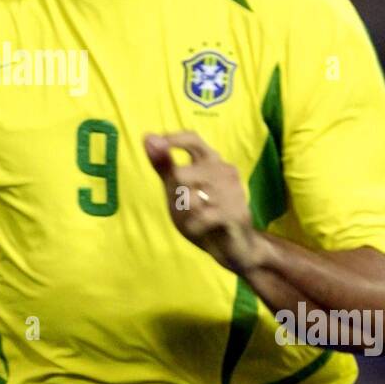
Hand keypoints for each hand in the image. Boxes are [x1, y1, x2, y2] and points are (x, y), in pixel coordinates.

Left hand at [144, 130, 261, 274]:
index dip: (174, 140)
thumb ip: (164, 165)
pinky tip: (201, 228)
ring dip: (185, 213)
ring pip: (190, 198)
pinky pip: (201, 217)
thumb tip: (148, 137)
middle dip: (175, 194)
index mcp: (210, 161)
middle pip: (183, 174)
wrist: (235, 246)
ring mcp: (232, 191)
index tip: (157, 144)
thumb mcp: (178, 189)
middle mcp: (224, 171)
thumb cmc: (204, 213)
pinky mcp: (236, 212)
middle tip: (184, 206)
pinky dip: (195, 226)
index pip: (193, 139)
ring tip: (195, 218)